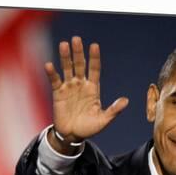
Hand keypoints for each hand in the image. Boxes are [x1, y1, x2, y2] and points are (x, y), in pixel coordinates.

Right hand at [44, 36, 128, 152]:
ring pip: (67, 69)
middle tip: (76, 39)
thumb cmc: (89, 127)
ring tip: (64, 45)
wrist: (72, 135)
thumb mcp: (103, 120)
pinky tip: (49, 65)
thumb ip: (113, 110)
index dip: (94, 58)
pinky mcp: (58, 93)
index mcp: (93, 88)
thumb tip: (126, 101)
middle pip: (80, 65)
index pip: (94, 69)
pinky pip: (55, 81)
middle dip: (78, 53)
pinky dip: (52, 73)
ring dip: (65, 57)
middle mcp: (81, 84)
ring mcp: (69, 87)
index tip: (94, 46)